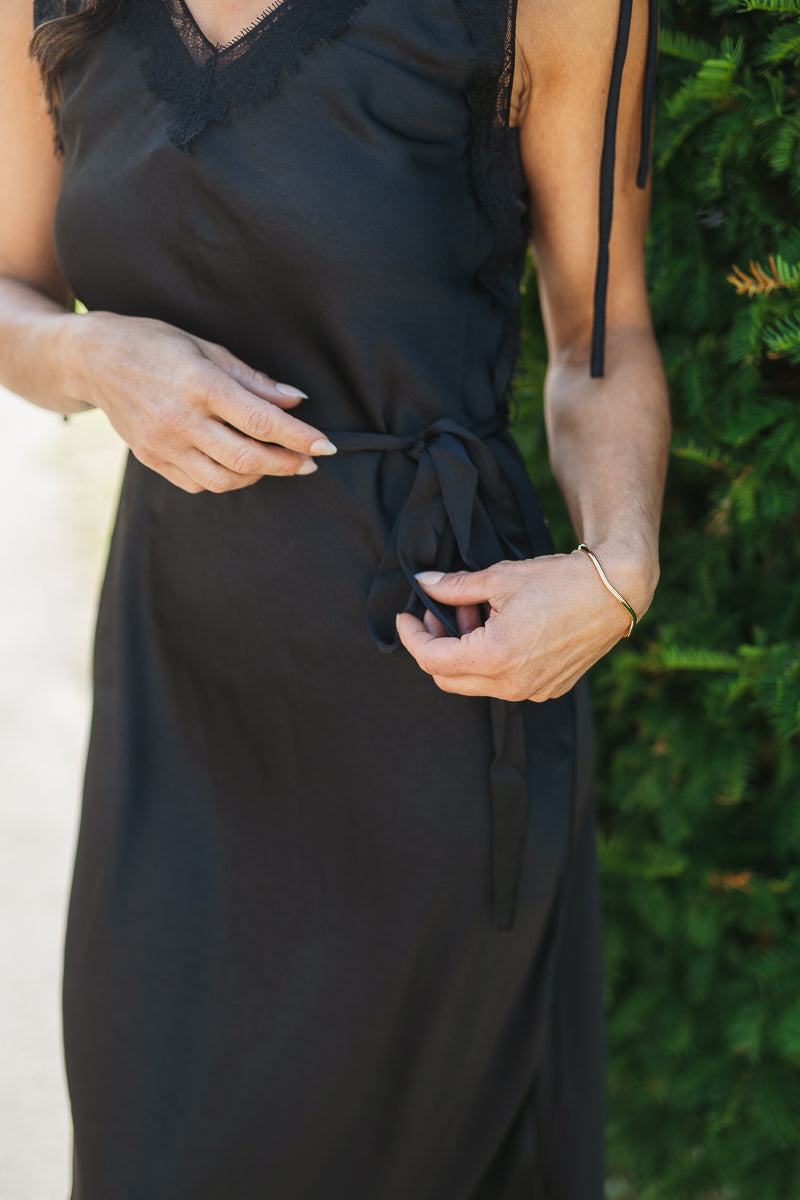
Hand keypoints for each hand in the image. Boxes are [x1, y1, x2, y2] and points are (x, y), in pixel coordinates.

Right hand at [66, 311, 336, 491]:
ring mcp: (162, 445)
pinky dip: (225, 479)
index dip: (299, 437)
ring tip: (273, 462)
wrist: (92, 360)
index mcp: (199, 385)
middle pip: (247, 458)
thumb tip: (296, 401)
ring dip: (257, 476)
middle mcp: (180, 420)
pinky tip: (236, 464)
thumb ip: (252, 379)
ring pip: (224, 480)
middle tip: (308, 463)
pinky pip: (198, 484)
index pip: (261, 421)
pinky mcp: (151, 459)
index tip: (325, 446)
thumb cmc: (155, 344)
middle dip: (285, 465)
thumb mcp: (205, 347)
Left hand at [395, 548, 646, 701]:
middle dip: (436, 646)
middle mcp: (512, 685)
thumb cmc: (560, 581)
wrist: (614, 591)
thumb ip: (454, 587)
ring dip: (465, 653)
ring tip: (479, 614)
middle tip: (443, 612)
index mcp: (494, 657)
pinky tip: (502, 629)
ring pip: (475, 683)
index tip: (406, 617)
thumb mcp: (499, 577)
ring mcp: (532, 692)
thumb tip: (424, 584)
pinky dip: (492, 661)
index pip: (431, 659)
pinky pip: (504, 684)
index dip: (411, 637)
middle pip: (447, 679)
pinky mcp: (549, 690)